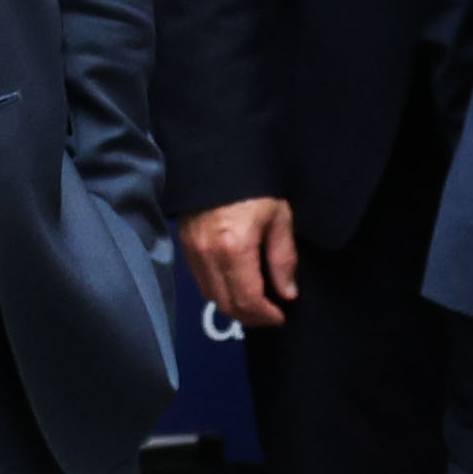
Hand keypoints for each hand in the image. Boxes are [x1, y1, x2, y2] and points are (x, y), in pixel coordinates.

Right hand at [181, 195, 299, 328]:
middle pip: (226, 304)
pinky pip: (200, 280)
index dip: (265, 315)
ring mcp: (192, 251)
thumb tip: (287, 293)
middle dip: (250, 316)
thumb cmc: (255, 184)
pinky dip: (218, 290)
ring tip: (255, 303)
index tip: (281, 316)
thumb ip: (283, 258)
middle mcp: (208, 255)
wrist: (218, 156)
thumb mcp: (279, 217)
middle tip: (270, 314)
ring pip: (210, 296)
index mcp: (234, 248)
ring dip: (233, 306)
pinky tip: (235, 285)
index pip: (247, 299)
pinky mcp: (184, 245)